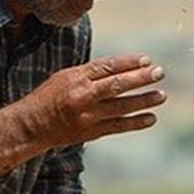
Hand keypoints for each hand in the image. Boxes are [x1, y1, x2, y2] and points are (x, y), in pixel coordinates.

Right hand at [22, 54, 165, 149]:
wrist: (32, 125)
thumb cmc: (50, 96)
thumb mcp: (66, 76)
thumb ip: (92, 73)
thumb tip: (124, 68)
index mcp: (76, 77)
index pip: (108, 66)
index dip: (129, 63)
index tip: (147, 60)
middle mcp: (83, 96)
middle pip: (117, 85)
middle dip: (141, 78)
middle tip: (160, 73)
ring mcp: (88, 115)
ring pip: (122, 106)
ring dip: (144, 101)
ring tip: (161, 95)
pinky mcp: (91, 132)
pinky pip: (118, 126)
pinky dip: (136, 122)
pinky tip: (151, 118)